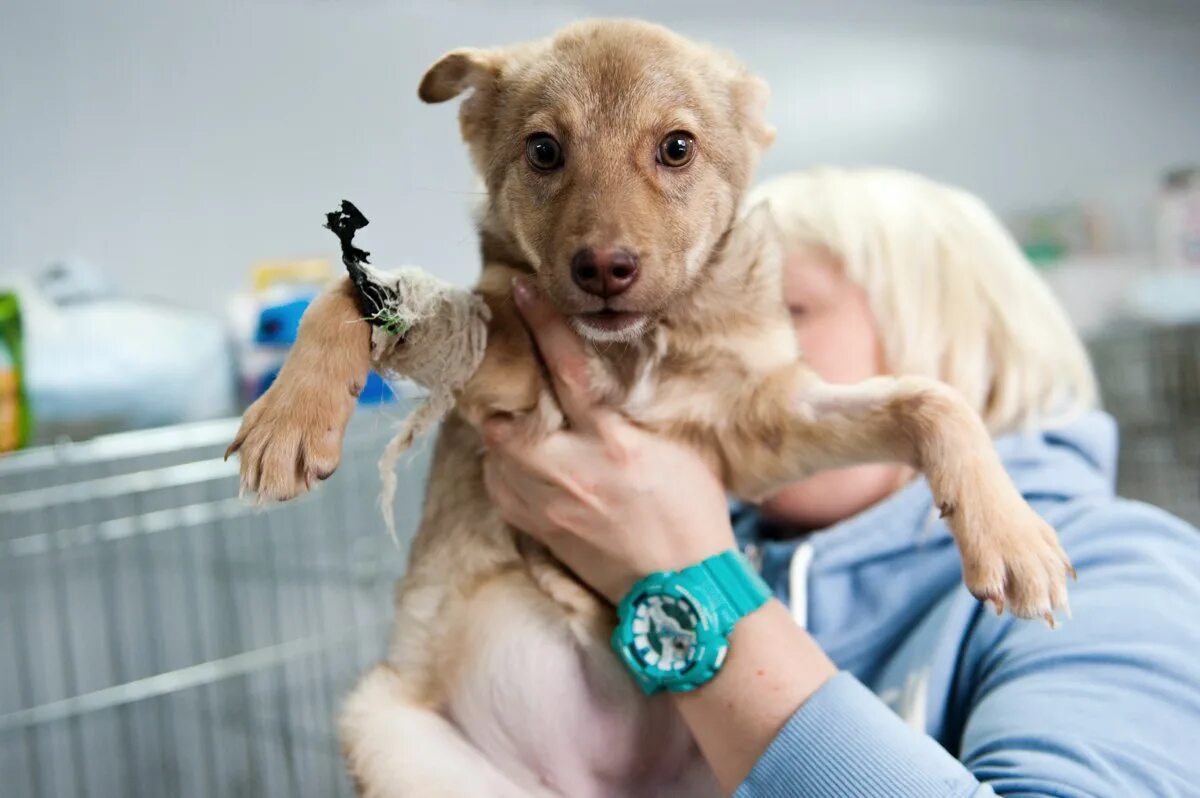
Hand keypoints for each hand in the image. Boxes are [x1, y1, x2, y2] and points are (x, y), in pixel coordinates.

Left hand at [481, 278, 737, 602]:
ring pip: (496, 456)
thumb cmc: (693, 517)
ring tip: (512, 419)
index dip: (543, 326)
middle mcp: (574, 473)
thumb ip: (639, 418)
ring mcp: (550, 506)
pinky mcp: (540, 533)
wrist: (684, 592)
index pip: (569, 372)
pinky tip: (518, 464)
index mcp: (615, 445)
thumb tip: (617, 385)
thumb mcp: (680, 453)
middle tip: (503, 372)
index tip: (520, 291)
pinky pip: (501, 492)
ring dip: (499, 433)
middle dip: (499, 393)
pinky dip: (502, 471)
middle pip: (508, 420)